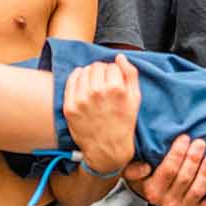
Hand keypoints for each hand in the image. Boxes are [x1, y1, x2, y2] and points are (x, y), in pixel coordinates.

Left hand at [62, 56, 141, 175]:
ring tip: (93, 85)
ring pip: (83, 71)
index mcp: (116, 88)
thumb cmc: (123, 123)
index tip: (113, 80)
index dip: (114, 72)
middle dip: (101, 72)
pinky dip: (76, 78)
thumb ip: (131, 74)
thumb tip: (120, 57)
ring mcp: (81, 100)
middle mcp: (97, 92)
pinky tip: (82, 85)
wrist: (108, 149)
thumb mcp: (135, 98)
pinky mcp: (70, 107)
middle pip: (96, 66)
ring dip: (89, 75)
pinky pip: (70, 81)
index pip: (111, 65)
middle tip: (103, 83)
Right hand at [121, 134, 205, 205]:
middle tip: (200, 142)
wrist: (154, 195)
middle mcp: (167, 202)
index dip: (178, 154)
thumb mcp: (132, 172)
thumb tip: (145, 167)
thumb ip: (133, 169)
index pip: (168, 171)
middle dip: (193, 159)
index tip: (185, 137)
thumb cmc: (145, 176)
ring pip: (197, 191)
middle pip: (184, 178)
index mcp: (152, 191)